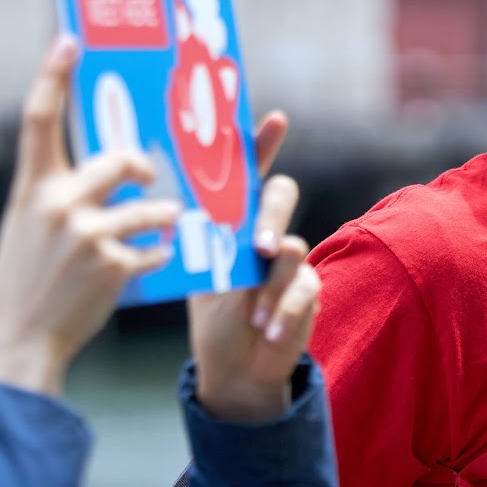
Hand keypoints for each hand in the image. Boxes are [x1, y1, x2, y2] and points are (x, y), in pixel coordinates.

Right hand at [0, 37, 180, 394]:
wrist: (18, 340)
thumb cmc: (26, 281)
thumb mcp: (29, 227)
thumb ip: (59, 195)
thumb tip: (108, 170)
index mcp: (32, 189)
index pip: (39, 118)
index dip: (53, 74)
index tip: (68, 41)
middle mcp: (58, 204)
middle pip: (118, 160)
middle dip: (141, 167)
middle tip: (148, 178)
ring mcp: (87, 236)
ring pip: (151, 209)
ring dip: (162, 218)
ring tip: (161, 226)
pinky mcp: (113, 268)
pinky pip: (155, 249)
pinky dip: (157, 255)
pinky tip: (153, 261)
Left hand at [187, 112, 320, 423]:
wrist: (234, 367)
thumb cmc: (215, 315)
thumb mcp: (200, 278)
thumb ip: (201, 246)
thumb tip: (178, 216)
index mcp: (236, 221)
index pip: (249, 173)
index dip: (262, 144)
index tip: (274, 119)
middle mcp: (266, 232)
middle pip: (281, 196)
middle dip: (271, 216)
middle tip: (260, 247)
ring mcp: (290, 261)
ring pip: (292, 248)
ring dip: (268, 285)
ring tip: (251, 313)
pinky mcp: (308, 291)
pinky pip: (303, 290)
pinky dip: (281, 312)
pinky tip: (266, 329)